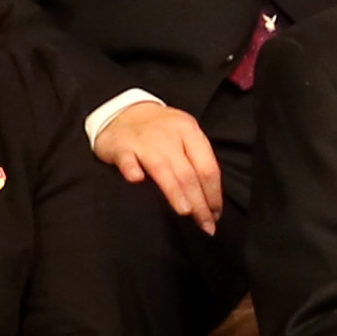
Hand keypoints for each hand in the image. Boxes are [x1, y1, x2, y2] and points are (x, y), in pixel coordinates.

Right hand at [94, 100, 225, 231]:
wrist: (123, 112)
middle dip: (199, 202)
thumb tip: (211, 202)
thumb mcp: (184, 137)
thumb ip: (196, 162)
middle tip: (204, 224)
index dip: (214, 195)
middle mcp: (169, 135)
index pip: (207, 167)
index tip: (215, 215)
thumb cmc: (160, 132)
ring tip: (185, 211)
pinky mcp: (121, 146)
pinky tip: (136, 180)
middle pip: (188, 173)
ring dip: (175, 191)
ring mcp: (144, 140)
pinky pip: (127, 159)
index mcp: (189, 132)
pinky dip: (131, 169)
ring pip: (162, 168)